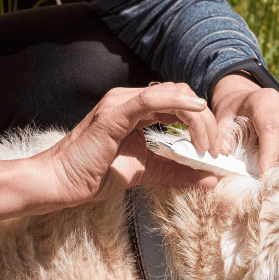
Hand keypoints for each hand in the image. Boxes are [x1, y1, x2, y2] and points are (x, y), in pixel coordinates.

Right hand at [30, 82, 221, 210]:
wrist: (60, 184)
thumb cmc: (96, 175)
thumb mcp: (148, 172)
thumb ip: (178, 173)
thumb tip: (212, 179)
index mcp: (137, 110)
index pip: (180, 104)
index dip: (204, 123)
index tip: (218, 151)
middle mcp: (129, 100)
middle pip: (182, 97)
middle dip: (206, 122)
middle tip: (218, 151)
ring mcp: (120, 103)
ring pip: (172, 95)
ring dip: (198, 119)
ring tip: (207, 147)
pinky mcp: (113, 114)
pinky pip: (149, 99)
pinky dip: (176, 102)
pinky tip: (195, 111)